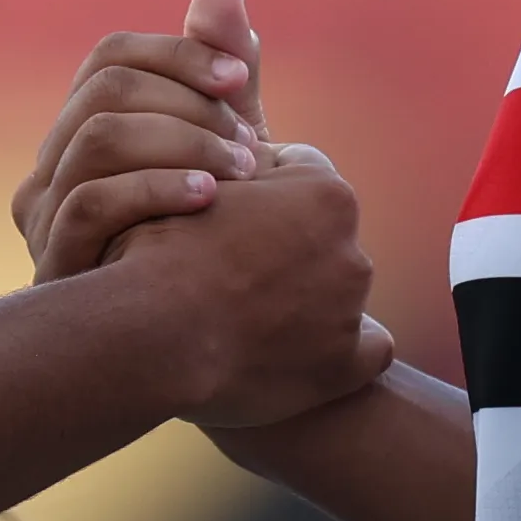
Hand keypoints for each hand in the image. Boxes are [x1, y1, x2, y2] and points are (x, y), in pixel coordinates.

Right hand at [13, 0, 267, 282]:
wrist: (196, 367)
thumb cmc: (213, 265)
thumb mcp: (224, 164)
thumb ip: (224, 82)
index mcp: (83, 139)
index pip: (110, 58)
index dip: (177, 55)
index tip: (242, 82)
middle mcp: (49, 173)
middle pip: (106, 90)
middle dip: (189, 104)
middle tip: (253, 143)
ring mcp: (44, 223)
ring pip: (98, 138)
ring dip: (182, 144)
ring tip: (243, 174)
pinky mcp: (56, 272)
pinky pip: (91, 205)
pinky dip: (157, 190)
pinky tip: (213, 203)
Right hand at [101, 154, 390, 427]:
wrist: (150, 332)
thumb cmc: (160, 252)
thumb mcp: (192, 181)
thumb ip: (234, 167)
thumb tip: (249, 155)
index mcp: (324, 194)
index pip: (302, 174)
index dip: (261, 186)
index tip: (228, 206)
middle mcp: (351, 249)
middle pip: (322, 237)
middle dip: (287, 244)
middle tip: (232, 266)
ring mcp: (350, 311)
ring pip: (338, 292)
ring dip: (306, 297)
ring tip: (248, 315)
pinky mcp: (342, 366)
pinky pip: (369, 351)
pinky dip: (346, 350)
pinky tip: (307, 353)